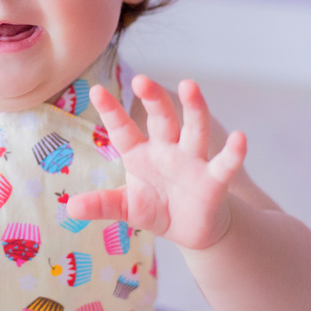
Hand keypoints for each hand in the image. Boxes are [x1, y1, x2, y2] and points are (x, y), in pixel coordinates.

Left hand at [68, 75, 246, 250]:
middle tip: (142, 81)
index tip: (97, 90)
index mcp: (141, 154)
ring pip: (194, 129)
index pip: (123, 130)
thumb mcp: (127, 208)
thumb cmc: (158, 208)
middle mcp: (167, 150)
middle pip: (161, 119)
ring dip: (193, 108)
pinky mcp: (214, 180)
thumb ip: (102, 205)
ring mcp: (192, 161)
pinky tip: (240, 138)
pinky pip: (225, 164)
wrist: (193, 229)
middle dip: (153, 99)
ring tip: (189, 85)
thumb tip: (70, 208)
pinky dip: (233, 152)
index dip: (111, 111)